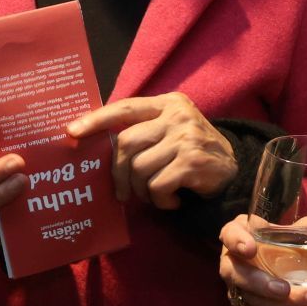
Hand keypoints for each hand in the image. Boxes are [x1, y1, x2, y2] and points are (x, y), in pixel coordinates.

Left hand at [65, 93, 234, 208]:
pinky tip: (173, 201)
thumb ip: (142, 132)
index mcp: (167, 104)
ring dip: (143, 191)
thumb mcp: (170, 132)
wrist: (235, 172)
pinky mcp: (192, 161)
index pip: (125, 108)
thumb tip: (97, 146)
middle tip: (122, 193)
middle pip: (126, 143)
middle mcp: (177, 115)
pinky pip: (157, 186)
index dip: (96, 119)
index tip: (72, 132)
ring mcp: (186, 137)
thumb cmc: (192, 154)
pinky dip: (160, 201)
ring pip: (139, 169)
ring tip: (157, 195)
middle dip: (118, 174)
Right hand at [218, 214, 306, 305]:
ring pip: (247, 300)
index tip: (251, 249)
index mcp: (241, 232)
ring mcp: (236, 286)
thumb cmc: (291, 240)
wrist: (288, 263)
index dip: (236, 241)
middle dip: (260, 284)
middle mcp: (232, 260)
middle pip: (236, 273)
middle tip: (285, 289)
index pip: (229, 233)